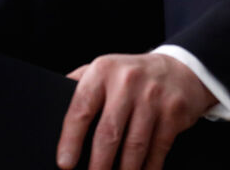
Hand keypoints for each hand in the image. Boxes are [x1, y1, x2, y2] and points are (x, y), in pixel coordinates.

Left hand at [56, 53, 216, 169]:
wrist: (179, 69)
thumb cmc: (131, 76)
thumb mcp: (104, 70)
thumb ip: (79, 84)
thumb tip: (51, 107)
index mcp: (103, 71)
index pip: (81, 108)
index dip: (70, 139)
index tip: (65, 163)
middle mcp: (128, 81)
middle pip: (108, 133)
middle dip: (98, 164)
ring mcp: (153, 96)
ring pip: (134, 146)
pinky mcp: (174, 112)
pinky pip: (158, 149)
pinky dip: (147, 169)